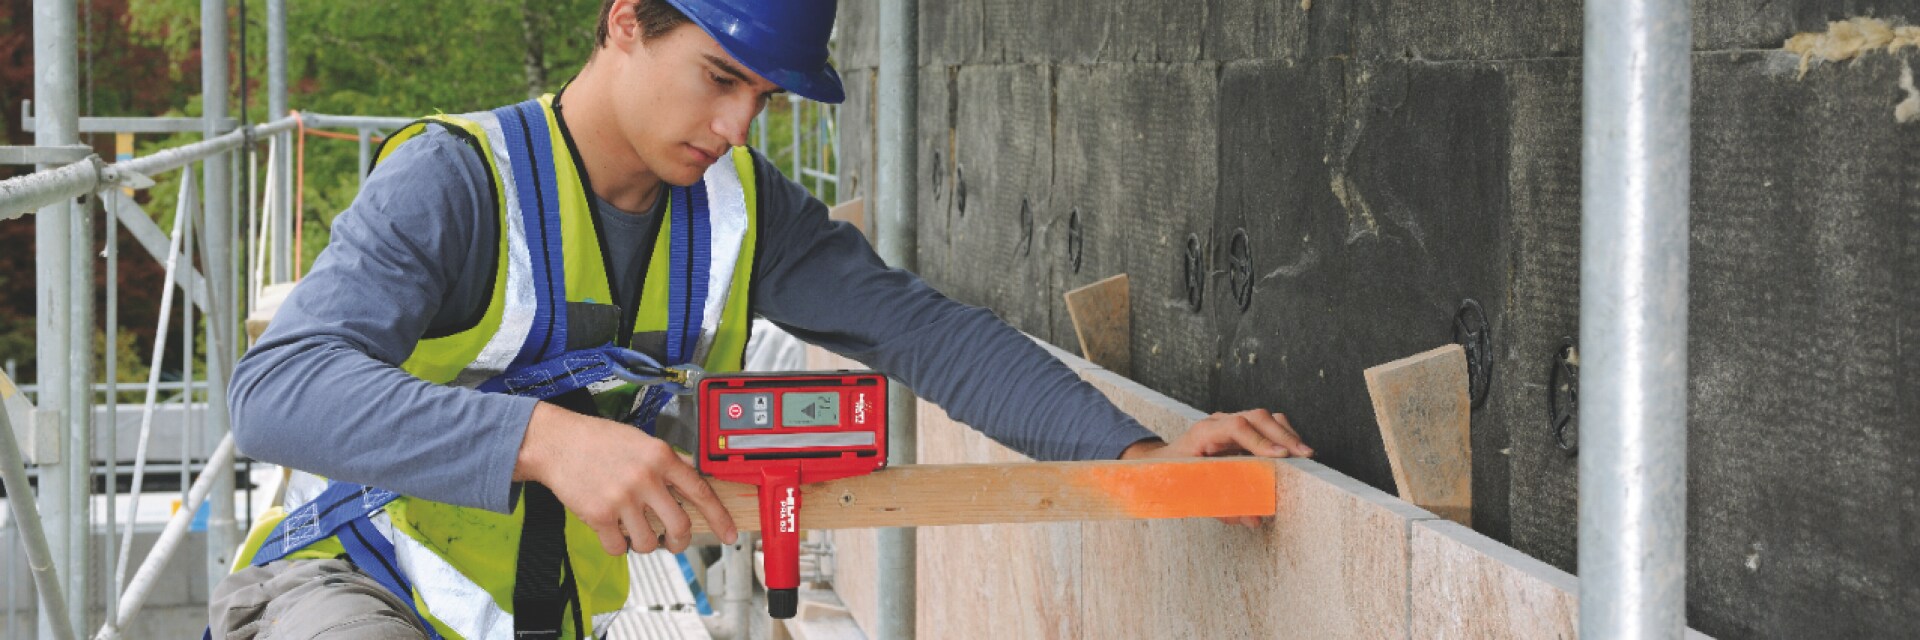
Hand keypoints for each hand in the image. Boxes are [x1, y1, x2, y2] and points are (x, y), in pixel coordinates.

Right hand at [515, 403, 738, 554]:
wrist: (556, 442)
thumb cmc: (598, 440)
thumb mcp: (642, 441)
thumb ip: (668, 461)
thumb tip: (694, 479)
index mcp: (660, 456)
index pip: (701, 491)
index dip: (719, 517)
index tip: (728, 534)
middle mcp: (645, 477)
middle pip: (679, 526)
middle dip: (679, 541)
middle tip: (673, 540)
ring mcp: (622, 498)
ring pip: (649, 543)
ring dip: (644, 543)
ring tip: (633, 528)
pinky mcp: (599, 515)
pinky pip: (619, 548)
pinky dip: (617, 546)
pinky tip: (612, 530)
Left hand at [1120, 408, 1310, 527]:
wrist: (1161, 464)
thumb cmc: (1175, 478)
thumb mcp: (1194, 494)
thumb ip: (1224, 507)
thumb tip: (1255, 520)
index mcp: (1203, 433)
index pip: (1236, 427)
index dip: (1260, 441)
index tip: (1281, 456)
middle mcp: (1219, 422)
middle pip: (1256, 417)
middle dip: (1284, 436)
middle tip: (1305, 455)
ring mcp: (1231, 423)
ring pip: (1265, 418)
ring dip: (1287, 435)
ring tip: (1305, 455)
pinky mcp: (1241, 430)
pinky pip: (1266, 427)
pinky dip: (1283, 437)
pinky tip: (1295, 454)